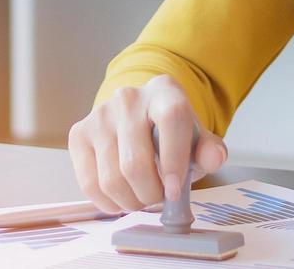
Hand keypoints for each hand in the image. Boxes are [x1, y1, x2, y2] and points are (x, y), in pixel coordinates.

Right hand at [67, 74, 227, 215]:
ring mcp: (99, 114)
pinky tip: (121, 199)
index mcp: (164, 91)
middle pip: (135, 161)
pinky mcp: (79, 133)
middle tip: (158, 200)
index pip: (171, 120)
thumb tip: (214, 157)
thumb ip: (209, 150)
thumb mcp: (196, 140)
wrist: (138, 119)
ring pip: (111, 178)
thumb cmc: (171, 135)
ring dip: (130, 201)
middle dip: (150, 194)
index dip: (173, 160)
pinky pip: (89, 183)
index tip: (174, 192)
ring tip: (141, 199)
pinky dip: (107, 202)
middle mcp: (128, 97)